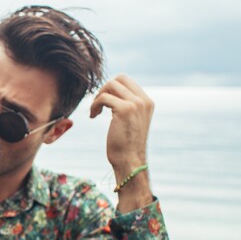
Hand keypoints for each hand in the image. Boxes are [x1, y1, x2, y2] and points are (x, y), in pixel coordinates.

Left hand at [89, 74, 153, 211]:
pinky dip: (94, 105)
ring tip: (95, 111)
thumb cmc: (126, 145)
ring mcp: (136, 104)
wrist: (129, 161)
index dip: (112, 88)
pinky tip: (93, 116)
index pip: (127, 81)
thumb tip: (111, 91)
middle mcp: (144, 101)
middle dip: (105, 88)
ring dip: (98, 96)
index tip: (105, 103)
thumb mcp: (130, 121)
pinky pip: (103, 97)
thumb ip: (127, 106)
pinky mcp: (125, 109)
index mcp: (147, 102)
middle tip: (98, 104)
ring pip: (111, 85)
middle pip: (120, 78)